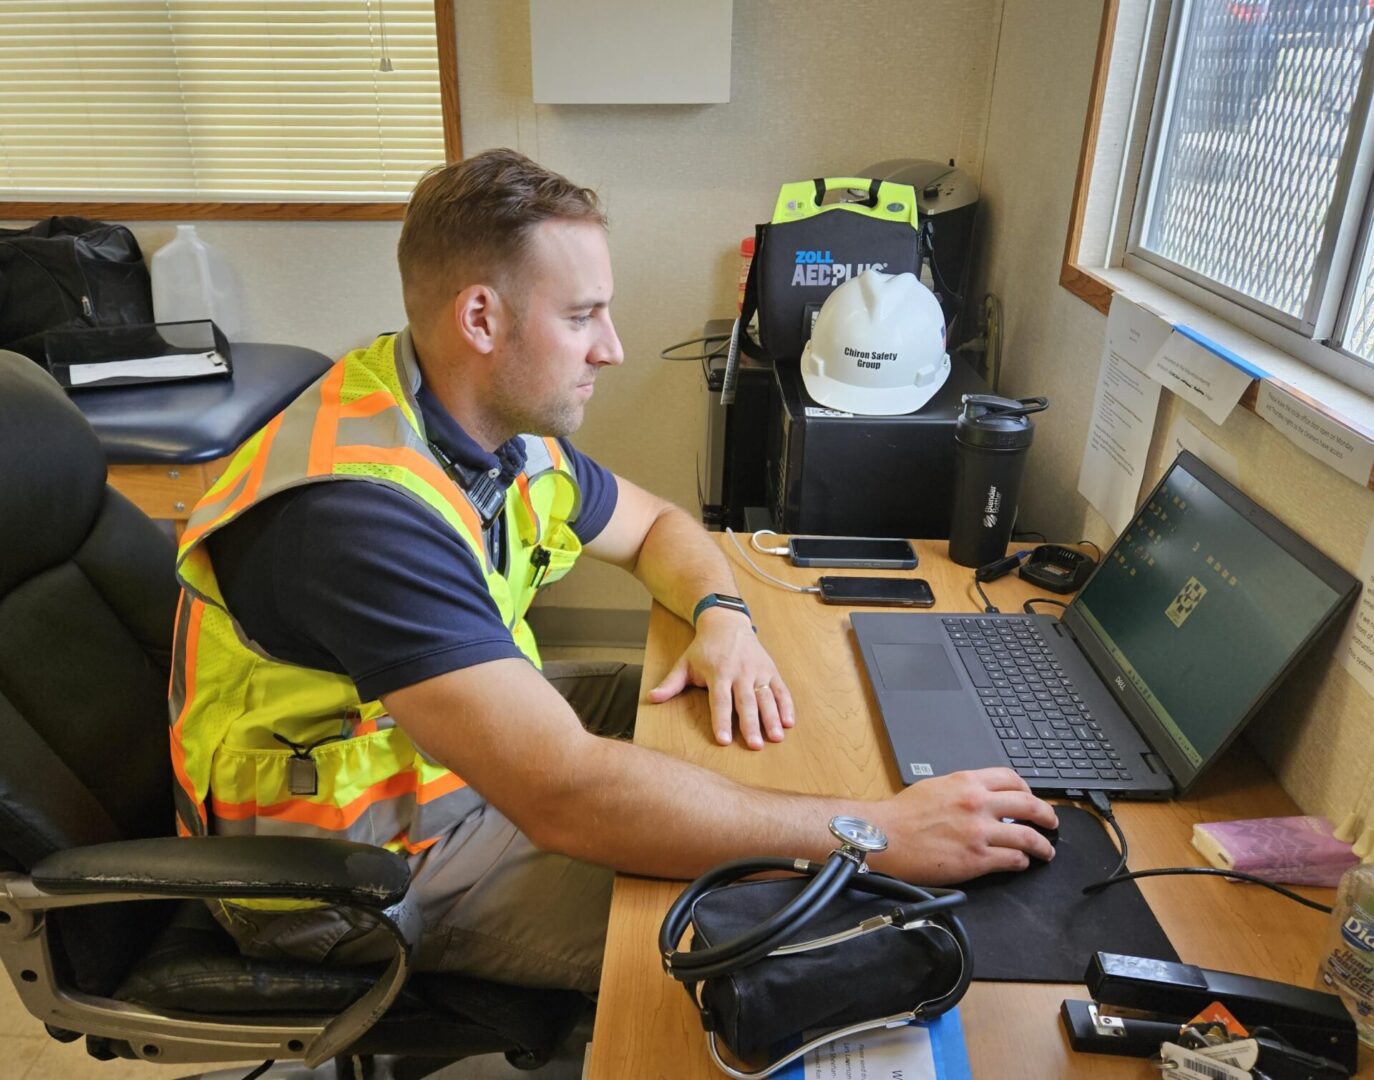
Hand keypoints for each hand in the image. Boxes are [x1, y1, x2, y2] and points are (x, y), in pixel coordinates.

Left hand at [647, 607, 795, 748]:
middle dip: (751, 725)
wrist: (727, 621)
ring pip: (767, 697)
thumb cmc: (704, 647)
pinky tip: (790, 722)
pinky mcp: (771, 670)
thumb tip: (652, 697)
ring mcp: (757, 670)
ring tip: (776, 738)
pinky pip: (781, 689)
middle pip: (746, 702)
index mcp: (718, 672)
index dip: (721, 721)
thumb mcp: (685, 663)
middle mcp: (740, 672)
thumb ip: (671, 683)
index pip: (720, 700)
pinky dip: (787, 705)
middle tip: (755, 746)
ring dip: (773, 718)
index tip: (724, 740)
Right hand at [867, 768, 1057, 883]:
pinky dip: (1022, 861)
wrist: (885, 837)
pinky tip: (1021, 863)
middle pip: (1028, 804)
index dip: (1027, 789)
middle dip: (1046, 815)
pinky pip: (1012, 859)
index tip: (1031, 797)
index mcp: (967, 782)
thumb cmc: (902, 815)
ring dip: (1043, 844)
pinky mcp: (977, 858)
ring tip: (1046, 850)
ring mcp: (979, 832)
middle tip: (1052, 822)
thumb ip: (962, 789)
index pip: (1011, 778)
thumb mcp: (936, 786)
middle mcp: (977, 803)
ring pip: (1027, 836)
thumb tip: (981, 797)